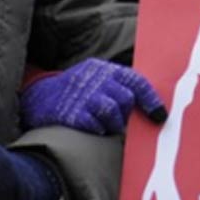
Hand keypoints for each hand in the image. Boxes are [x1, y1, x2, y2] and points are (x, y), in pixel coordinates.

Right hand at [20, 58, 166, 134]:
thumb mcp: (97, 79)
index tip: (160, 116)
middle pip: (126, 99)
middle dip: (126, 114)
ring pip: (112, 113)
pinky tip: (90, 127)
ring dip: (113, 124)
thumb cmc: (77, 92)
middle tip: (118, 120)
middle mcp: (95, 79)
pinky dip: (97, 129)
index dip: (151, 100)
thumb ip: (120, 88)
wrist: (39, 98)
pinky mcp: (72, 113)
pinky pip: (95, 125)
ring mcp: (83, 96)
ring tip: (104, 124)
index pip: (136, 81)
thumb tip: (150, 109)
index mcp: (105, 70)